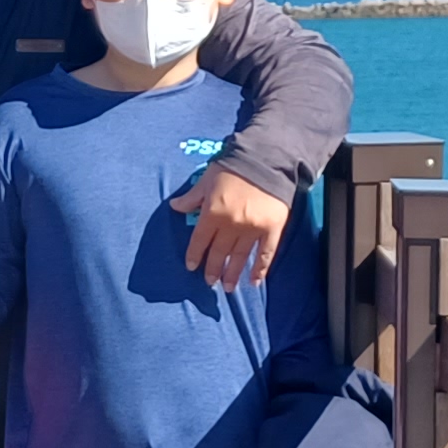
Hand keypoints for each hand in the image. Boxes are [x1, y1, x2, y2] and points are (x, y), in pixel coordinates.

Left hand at [173, 162, 291, 290]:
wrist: (267, 158)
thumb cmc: (233, 166)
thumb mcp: (206, 179)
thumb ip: (191, 197)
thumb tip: (174, 206)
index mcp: (212, 212)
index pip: (200, 240)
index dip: (195, 255)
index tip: (191, 266)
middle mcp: (231, 225)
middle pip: (219, 252)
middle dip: (213, 269)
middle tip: (209, 282)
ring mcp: (252, 229)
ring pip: (240, 257)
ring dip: (232, 274)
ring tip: (227, 288)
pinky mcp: (272, 229)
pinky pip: (265, 254)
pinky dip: (260, 269)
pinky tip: (254, 282)